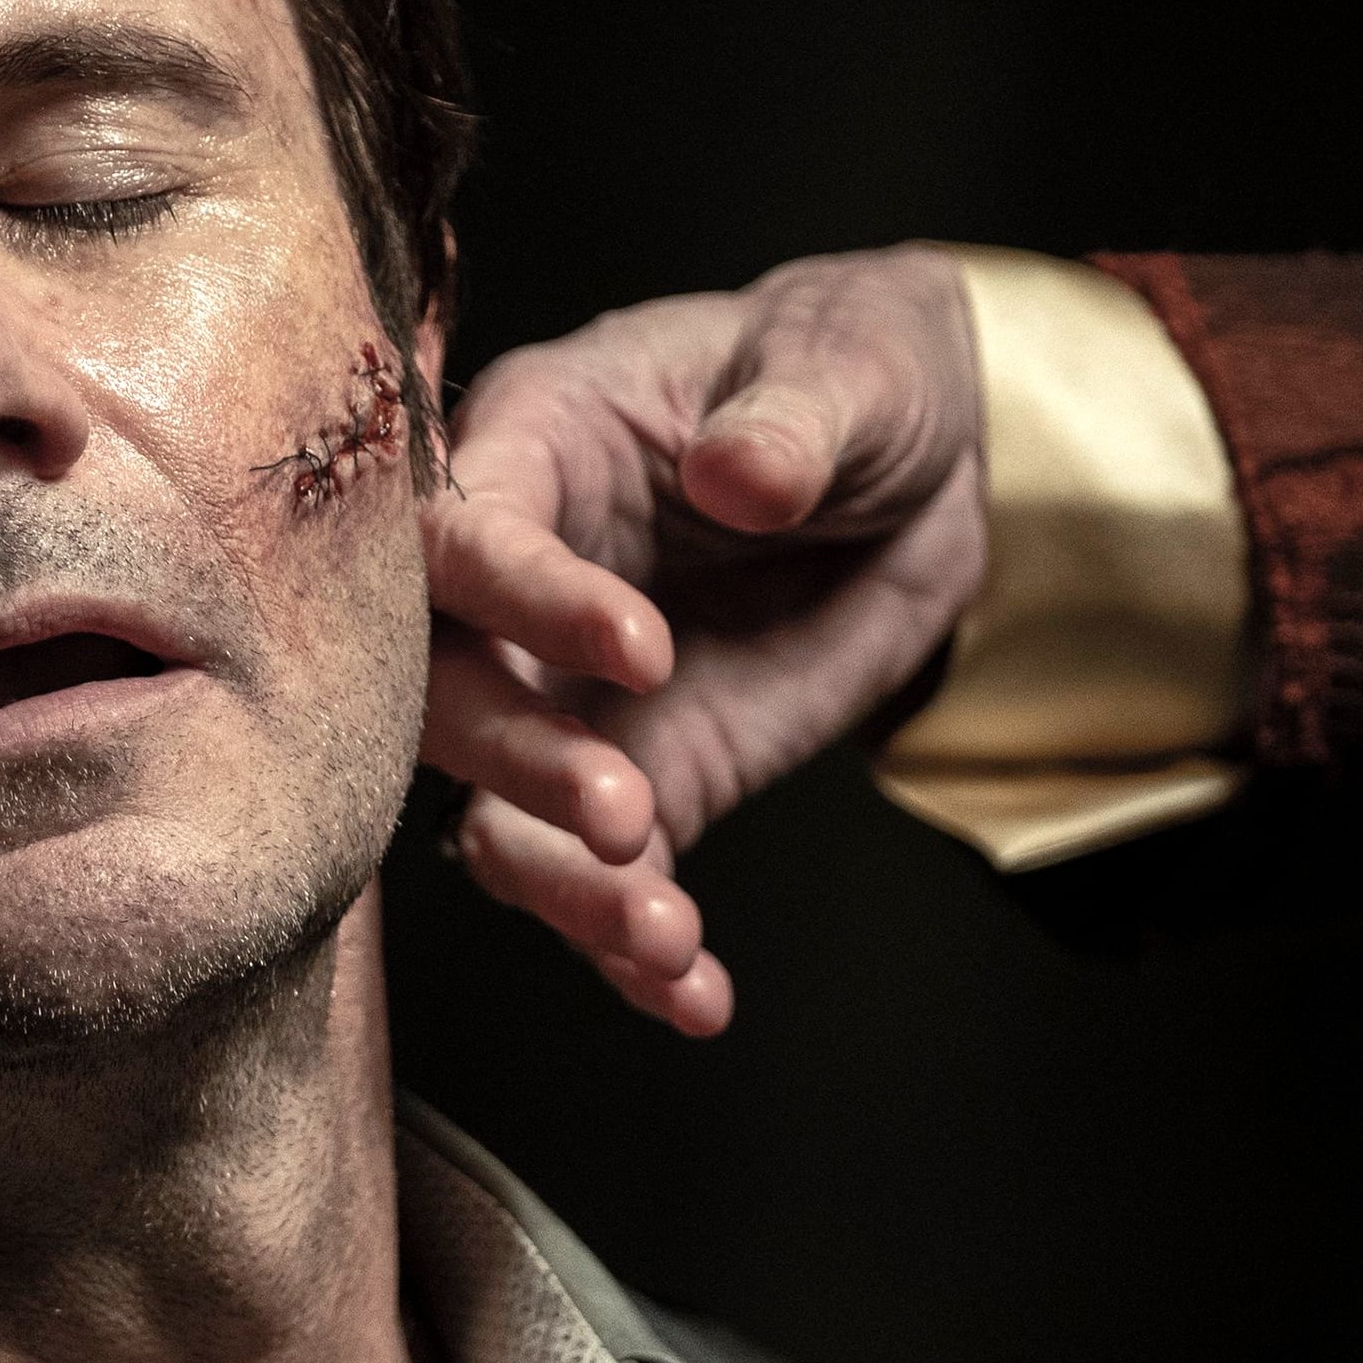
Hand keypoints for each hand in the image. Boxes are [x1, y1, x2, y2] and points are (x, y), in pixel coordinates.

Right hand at [418, 246, 988, 1033]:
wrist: (919, 466)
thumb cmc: (852, 370)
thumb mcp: (850, 363)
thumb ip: (792, 419)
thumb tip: (741, 475)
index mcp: (532, 442)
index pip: (465, 530)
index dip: (527, 596)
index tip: (644, 649)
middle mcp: (515, 586)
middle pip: (442, 690)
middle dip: (521, 762)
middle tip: (631, 815)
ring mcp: (567, 698)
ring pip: (495, 811)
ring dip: (564, 887)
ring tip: (664, 937)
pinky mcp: (642, 781)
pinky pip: (604, 884)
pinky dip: (635, 956)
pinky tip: (695, 999)